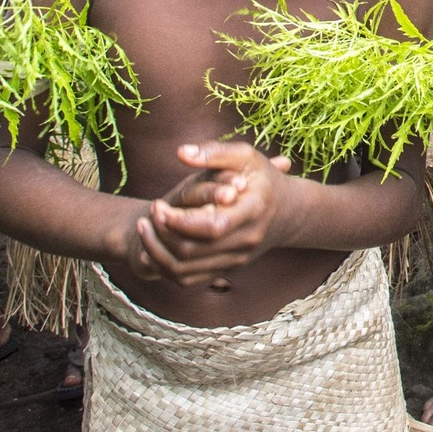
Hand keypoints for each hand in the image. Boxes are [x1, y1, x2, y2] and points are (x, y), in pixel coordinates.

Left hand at [117, 142, 295, 284]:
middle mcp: (246, 240)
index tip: (159, 205)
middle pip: (192, 251)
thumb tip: (181, 152)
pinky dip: (164, 267)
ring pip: (185, 270)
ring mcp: (236, 259)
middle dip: (161, 233)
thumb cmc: (262, 179)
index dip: (179, 220)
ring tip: (144, 227)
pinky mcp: (226, 270)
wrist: (288, 212)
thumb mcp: (245, 157)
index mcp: (253, 211)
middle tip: (149, 212)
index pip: (212, 227)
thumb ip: (214, 152)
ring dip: (157, 251)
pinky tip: (153, 247)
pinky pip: (188, 279)